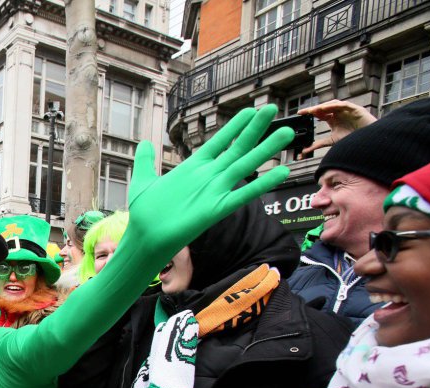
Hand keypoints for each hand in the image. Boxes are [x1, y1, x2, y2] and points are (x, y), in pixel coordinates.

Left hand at [127, 105, 291, 264]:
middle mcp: (208, 177)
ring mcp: (215, 191)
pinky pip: (244, 195)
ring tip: (286, 133)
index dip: (234, 127)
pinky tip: (281, 172)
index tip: (250, 110)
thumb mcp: (143, 180)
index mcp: (193, 168)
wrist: (145, 236)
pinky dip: (262, 184)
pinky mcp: (217, 209)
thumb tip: (144, 143)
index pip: (218, 142)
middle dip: (255, 130)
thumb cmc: (144, 212)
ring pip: (245, 166)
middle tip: (272, 109)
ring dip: (265, 150)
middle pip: (237, 148)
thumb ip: (145, 160)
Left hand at [297, 100, 376, 156]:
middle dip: (314, 109)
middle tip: (304, 112)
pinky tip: (327, 108)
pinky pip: (344, 105)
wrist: (368, 140)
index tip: (299, 114)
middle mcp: (338, 113)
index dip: (310, 112)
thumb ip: (318, 144)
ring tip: (313, 110)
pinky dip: (335, 106)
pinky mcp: (355, 109)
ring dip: (323, 106)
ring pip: (333, 104)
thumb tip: (303, 151)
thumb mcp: (331, 141)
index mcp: (333, 119)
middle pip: (324, 107)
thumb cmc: (351, 139)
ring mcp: (346, 110)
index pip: (319, 113)